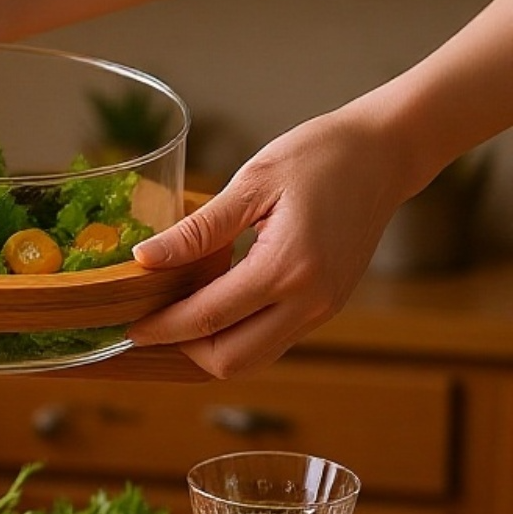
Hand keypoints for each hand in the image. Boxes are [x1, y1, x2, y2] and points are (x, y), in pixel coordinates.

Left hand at [127, 107, 410, 376]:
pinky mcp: (327, 306)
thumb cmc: (320, 156)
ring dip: (211, 347)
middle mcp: (310, 301)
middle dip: (183, 350)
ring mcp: (323, 309)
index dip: (162, 328)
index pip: (209, 317)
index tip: (127, 328)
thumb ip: (197, 230)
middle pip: (231, 360)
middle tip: (148, 324)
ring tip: (176, 315)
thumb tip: (144, 258)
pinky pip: (272, 339)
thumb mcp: (251, 184)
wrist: (385, 154)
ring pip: (253, 359)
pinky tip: (212, 303)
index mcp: (288, 267)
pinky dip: (237, 333)